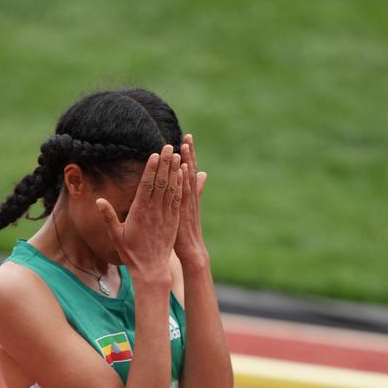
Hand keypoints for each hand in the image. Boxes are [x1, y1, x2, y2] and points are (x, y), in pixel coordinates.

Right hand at [95, 144, 182, 280]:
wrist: (151, 270)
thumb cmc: (131, 254)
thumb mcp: (116, 236)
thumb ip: (108, 217)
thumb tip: (98, 200)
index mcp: (140, 213)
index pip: (147, 186)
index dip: (152, 169)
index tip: (155, 155)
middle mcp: (155, 212)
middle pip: (161, 183)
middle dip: (165, 163)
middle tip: (169, 146)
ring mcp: (166, 215)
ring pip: (171, 189)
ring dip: (175, 171)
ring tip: (178, 155)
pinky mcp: (173, 220)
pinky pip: (178, 199)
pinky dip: (180, 186)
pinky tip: (182, 175)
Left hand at [174, 133, 207, 263]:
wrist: (193, 251)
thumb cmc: (187, 231)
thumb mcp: (191, 208)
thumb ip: (196, 190)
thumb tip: (202, 173)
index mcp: (191, 195)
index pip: (189, 171)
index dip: (189, 155)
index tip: (187, 138)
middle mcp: (191, 197)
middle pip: (190, 171)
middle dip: (190, 153)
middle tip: (188, 135)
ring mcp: (188, 204)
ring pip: (187, 179)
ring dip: (188, 162)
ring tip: (185, 146)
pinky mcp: (184, 212)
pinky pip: (184, 193)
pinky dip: (185, 180)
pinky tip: (185, 169)